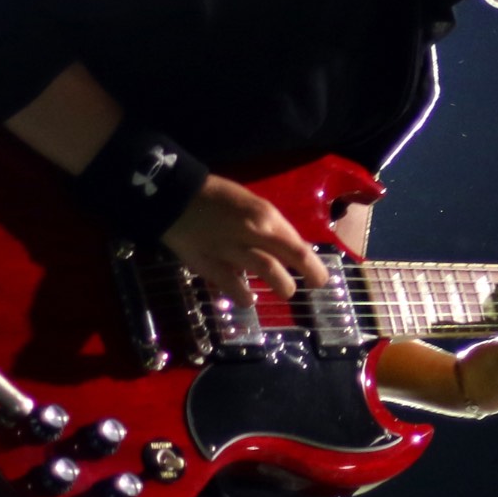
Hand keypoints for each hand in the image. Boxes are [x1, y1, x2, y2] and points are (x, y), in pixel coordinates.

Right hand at [161, 173, 328, 304]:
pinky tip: (248, 298)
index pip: (297, 245)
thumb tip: (293, 251)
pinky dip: (244, 296)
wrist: (176, 197)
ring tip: (285, 291)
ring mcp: (232, 250)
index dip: (313, 265)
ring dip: (282, 286)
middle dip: (309, 274)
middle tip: (311, 285)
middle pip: (290, 257)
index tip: (321, 278)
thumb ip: (271, 228)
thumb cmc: (218, 199)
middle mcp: (253, 231)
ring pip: (267, 271)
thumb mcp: (252, 206)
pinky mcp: (210, 265)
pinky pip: (234, 287)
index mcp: (265, 215)